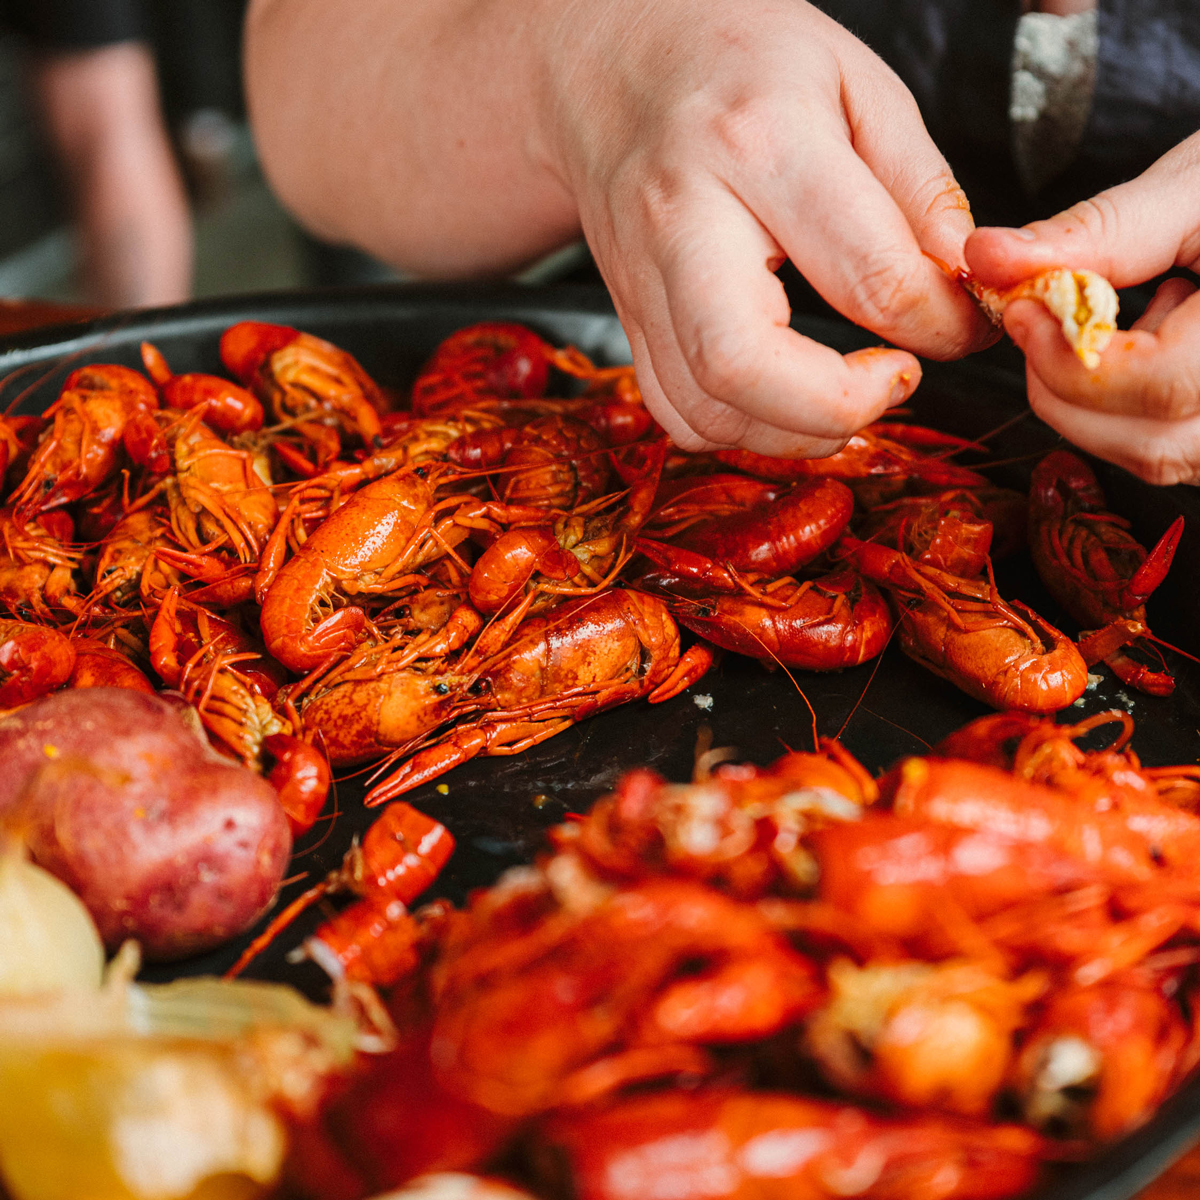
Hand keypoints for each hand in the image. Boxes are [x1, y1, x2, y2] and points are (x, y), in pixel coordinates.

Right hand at [536, 0, 991, 455]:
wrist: (612, 67)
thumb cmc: (740, 62)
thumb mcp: (857, 82)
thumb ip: (919, 187)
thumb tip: (960, 281)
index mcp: (761, 142)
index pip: (867, 275)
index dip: (938, 324)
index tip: (962, 325)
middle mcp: (684, 221)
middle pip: (747, 366)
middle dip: (842, 407)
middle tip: (896, 382)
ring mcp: (642, 282)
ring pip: (708, 411)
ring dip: (797, 433)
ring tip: (849, 395)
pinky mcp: (627, 321)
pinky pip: (679, 414)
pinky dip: (744, 431)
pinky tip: (787, 398)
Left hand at [966, 130, 1199, 485]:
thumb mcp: (1195, 186)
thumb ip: (1097, 230)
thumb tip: (986, 257)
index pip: (1159, 386)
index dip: (1071, 357)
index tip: (1022, 307)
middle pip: (1150, 444)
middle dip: (1067, 387)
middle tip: (1041, 320)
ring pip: (1155, 458)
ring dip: (1095, 400)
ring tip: (1124, 316)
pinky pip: (1168, 450)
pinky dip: (1128, 408)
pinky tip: (1152, 338)